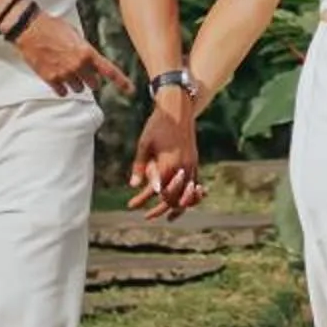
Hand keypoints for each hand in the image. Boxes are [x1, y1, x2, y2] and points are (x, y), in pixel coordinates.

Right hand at [16, 17, 132, 99]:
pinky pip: (63, 92)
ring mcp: (64, 74)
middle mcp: (78, 65)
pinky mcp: (50, 79)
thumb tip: (90, 61)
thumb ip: (85, 50)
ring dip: (76, 84)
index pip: (109, 70)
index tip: (130, 90)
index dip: (121, 82)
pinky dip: (63, 88)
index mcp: (87, 52)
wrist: (30, 29)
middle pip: (93, 84)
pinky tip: (60, 80)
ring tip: (68, 72)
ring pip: (78, 89)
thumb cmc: (53, 27)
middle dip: (91, 80)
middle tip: (85, 73)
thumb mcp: (75, 35)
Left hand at [128, 98, 201, 218]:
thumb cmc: (158, 125)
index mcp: (169, 164)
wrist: (178, 109)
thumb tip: (133, 185)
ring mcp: (191, 165)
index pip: (158, 192)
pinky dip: (190, 195)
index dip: (144, 200)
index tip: (131, 205)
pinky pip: (195, 184)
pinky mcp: (195, 161)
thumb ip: (140, 167)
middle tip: (147, 217)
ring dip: (178, 207)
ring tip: (170, 217)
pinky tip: (183, 201)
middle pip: (174, 198)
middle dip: (160, 209)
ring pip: (188, 194)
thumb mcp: (144, 144)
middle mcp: (183, 168)